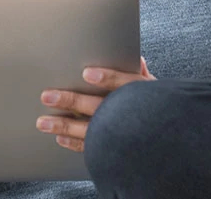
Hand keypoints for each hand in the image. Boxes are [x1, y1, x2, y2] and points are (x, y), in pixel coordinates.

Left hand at [36, 57, 154, 151]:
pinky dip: (74, 144)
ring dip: (63, 126)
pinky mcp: (113, 151)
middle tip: (47, 96)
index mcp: (142, 96)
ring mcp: (120, 136)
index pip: (125, 84)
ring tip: (42, 123)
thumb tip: (138, 59)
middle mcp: (129, 116)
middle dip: (71, 101)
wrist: (168, 145)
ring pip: (88, 131)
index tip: (87, 73)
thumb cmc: (160, 113)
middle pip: (98, 106)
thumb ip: (143, 76)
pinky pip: (91, 148)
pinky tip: (60, 139)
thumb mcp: (158, 92)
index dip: (107, 78)